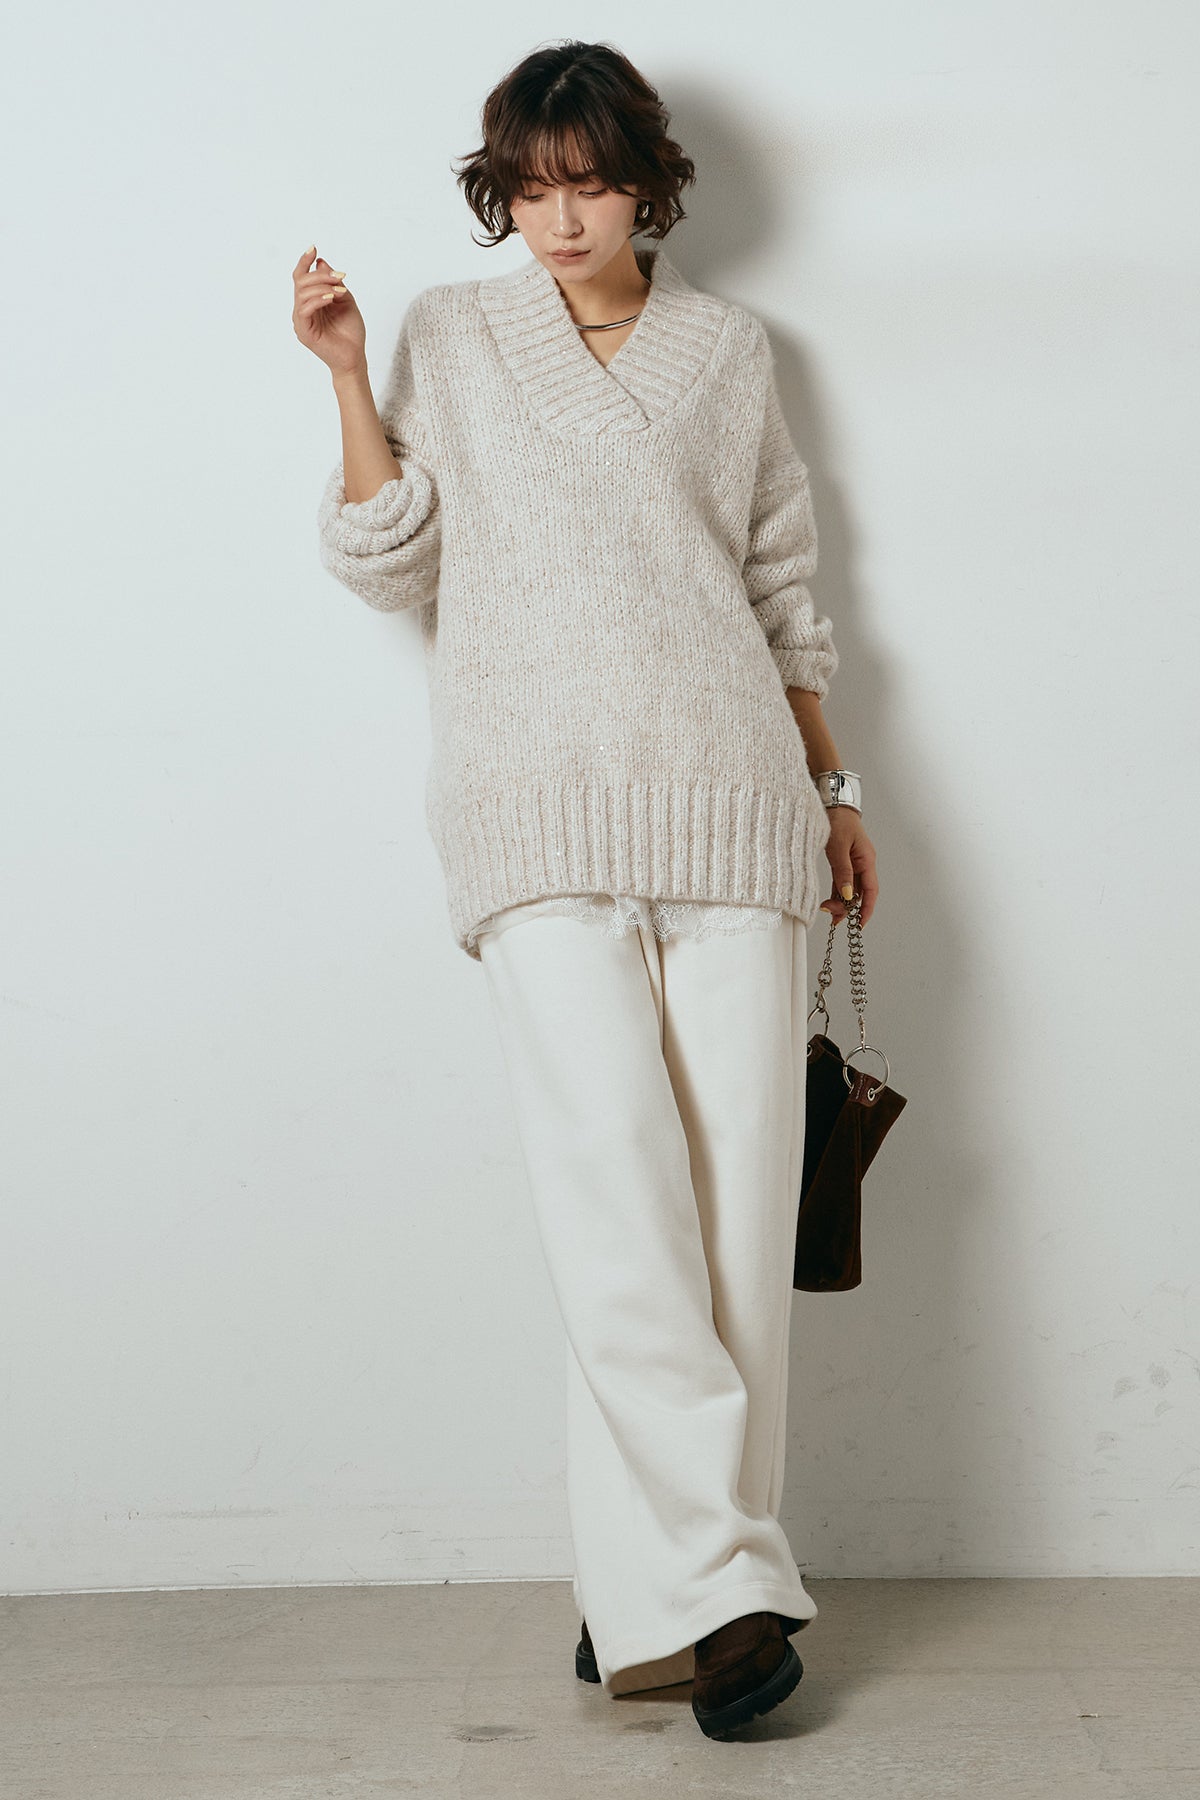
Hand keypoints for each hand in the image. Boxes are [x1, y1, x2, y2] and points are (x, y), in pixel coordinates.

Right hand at [292, 244, 366, 376]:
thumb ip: (333, 283)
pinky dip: (318, 299)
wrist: (354, 357)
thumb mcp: (345, 300)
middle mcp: (302, 309)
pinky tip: (331, 298)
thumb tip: (320, 262)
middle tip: (339, 276)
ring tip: (339, 290)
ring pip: (302, 293)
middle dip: (320, 275)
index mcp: (310, 301)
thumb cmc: (350, 332)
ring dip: (322, 286)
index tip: (313, 247)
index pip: (301, 277)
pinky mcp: (304, 332)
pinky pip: (304, 309)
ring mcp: (301, 321)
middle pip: (301, 281)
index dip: (304, 261)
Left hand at [819, 806, 877, 926]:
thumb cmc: (838, 820)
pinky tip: (829, 900)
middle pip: (859, 893)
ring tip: (827, 910)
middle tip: (832, 916)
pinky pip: (843, 882)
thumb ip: (843, 872)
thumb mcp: (838, 848)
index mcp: (867, 860)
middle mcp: (863, 864)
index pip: (871, 891)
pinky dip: (837, 892)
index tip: (859, 924)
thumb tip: (847, 896)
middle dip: (848, 907)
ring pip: (850, 889)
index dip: (866, 909)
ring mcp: (853, 863)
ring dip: (841, 901)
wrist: (832, 803)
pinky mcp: (843, 862)